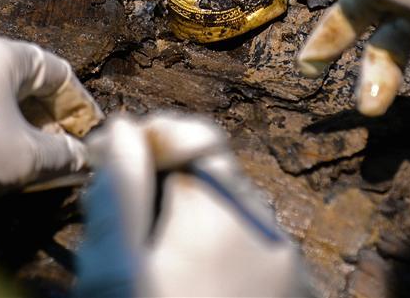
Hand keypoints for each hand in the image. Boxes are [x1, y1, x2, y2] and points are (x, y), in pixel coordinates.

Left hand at [0, 32, 103, 190]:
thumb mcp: (24, 157)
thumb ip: (60, 155)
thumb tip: (80, 158)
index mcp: (2, 53)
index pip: (56, 72)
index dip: (77, 104)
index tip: (86, 133)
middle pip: (19, 80)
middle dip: (43, 118)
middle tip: (55, 150)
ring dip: (10, 121)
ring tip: (18, 155)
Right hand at [75, 112, 311, 297]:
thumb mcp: (114, 269)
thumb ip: (119, 193)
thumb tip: (123, 127)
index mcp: (221, 211)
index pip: (193, 138)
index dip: (153, 139)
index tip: (114, 156)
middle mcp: (266, 226)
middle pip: (213, 174)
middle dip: (170, 182)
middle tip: (127, 219)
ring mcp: (287, 262)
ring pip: (235, 210)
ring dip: (197, 217)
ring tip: (157, 257)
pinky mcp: (295, 290)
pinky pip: (257, 246)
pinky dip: (224, 249)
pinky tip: (193, 278)